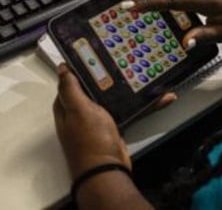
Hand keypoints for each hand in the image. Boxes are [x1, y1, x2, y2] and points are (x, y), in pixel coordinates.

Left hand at [53, 64, 176, 178]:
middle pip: (94, 88)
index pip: (71, 81)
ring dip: (129, 90)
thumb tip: (62, 68)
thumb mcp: (78, 110)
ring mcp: (97, 121)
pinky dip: (141, 105)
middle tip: (124, 61)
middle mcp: (79, 113)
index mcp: (67, 107)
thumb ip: (70, 89)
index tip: (97, 52)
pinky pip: (127, 111)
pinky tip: (159, 98)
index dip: (82, 67)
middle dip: (109, 76)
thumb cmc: (90, 140)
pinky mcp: (113, 128)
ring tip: (144, 76)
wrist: (107, 170)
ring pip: (113, 98)